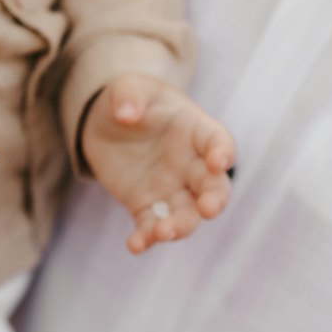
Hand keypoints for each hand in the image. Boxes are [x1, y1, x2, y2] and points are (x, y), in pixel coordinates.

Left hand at [81, 73, 235, 253]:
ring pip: (186, 215)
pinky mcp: (146, 205)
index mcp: (196, 130)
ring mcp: (171, 188)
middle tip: (209, 209)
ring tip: (163, 233)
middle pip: (212, 187)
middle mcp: (191, 164)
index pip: (218, 142)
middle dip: (214, 199)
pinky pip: (151, 225)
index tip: (219, 161)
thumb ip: (130, 95)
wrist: (109, 121)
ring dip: (180, 227)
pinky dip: (146, 237)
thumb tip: (125, 113)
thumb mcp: (128, 87)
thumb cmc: (131, 98)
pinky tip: (135, 245)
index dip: (222, 152)